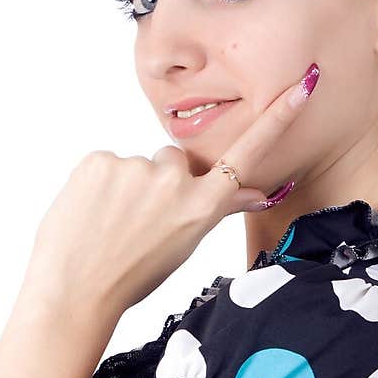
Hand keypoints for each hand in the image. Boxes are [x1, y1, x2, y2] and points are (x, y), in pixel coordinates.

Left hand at [24, 62, 319, 315]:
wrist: (75, 294)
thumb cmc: (131, 278)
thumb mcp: (184, 246)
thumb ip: (216, 208)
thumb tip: (258, 192)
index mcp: (202, 208)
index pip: (247, 155)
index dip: (277, 118)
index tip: (303, 83)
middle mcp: (175, 181)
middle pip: (174, 160)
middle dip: (161, 182)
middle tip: (137, 223)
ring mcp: (135, 168)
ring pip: (138, 166)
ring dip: (127, 187)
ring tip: (110, 225)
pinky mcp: (100, 161)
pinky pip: (106, 165)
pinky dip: (98, 186)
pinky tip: (91, 214)